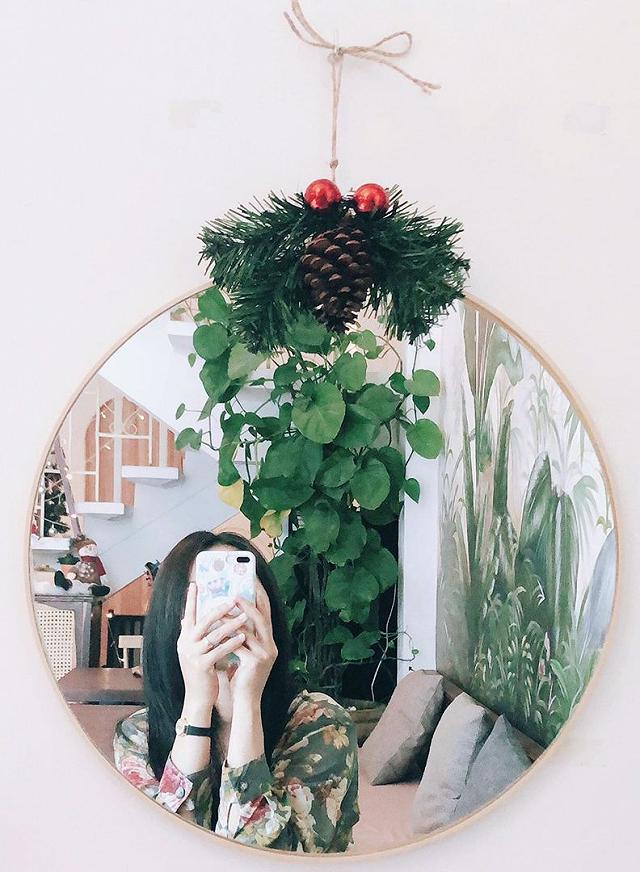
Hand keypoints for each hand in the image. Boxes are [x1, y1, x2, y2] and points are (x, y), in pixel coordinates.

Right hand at [177, 582, 247, 712]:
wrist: (197, 697)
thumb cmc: (200, 671)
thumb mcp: (193, 650)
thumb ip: (192, 634)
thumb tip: (187, 617)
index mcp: (184, 638)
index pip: (187, 614)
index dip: (191, 599)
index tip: (195, 583)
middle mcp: (186, 644)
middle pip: (203, 621)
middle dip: (219, 608)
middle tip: (233, 599)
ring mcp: (192, 654)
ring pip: (214, 635)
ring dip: (231, 624)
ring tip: (245, 616)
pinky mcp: (202, 665)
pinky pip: (219, 650)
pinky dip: (232, 642)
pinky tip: (243, 637)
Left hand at [228, 580, 277, 706]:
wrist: (246, 701)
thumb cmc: (242, 675)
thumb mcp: (245, 651)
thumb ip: (241, 635)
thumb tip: (228, 613)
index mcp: (269, 641)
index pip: (267, 613)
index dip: (260, 597)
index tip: (252, 581)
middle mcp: (271, 645)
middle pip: (262, 618)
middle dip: (248, 603)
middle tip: (234, 592)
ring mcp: (266, 654)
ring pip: (250, 630)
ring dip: (234, 618)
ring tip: (221, 609)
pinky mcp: (256, 662)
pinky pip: (240, 644)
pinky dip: (228, 636)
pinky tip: (217, 631)